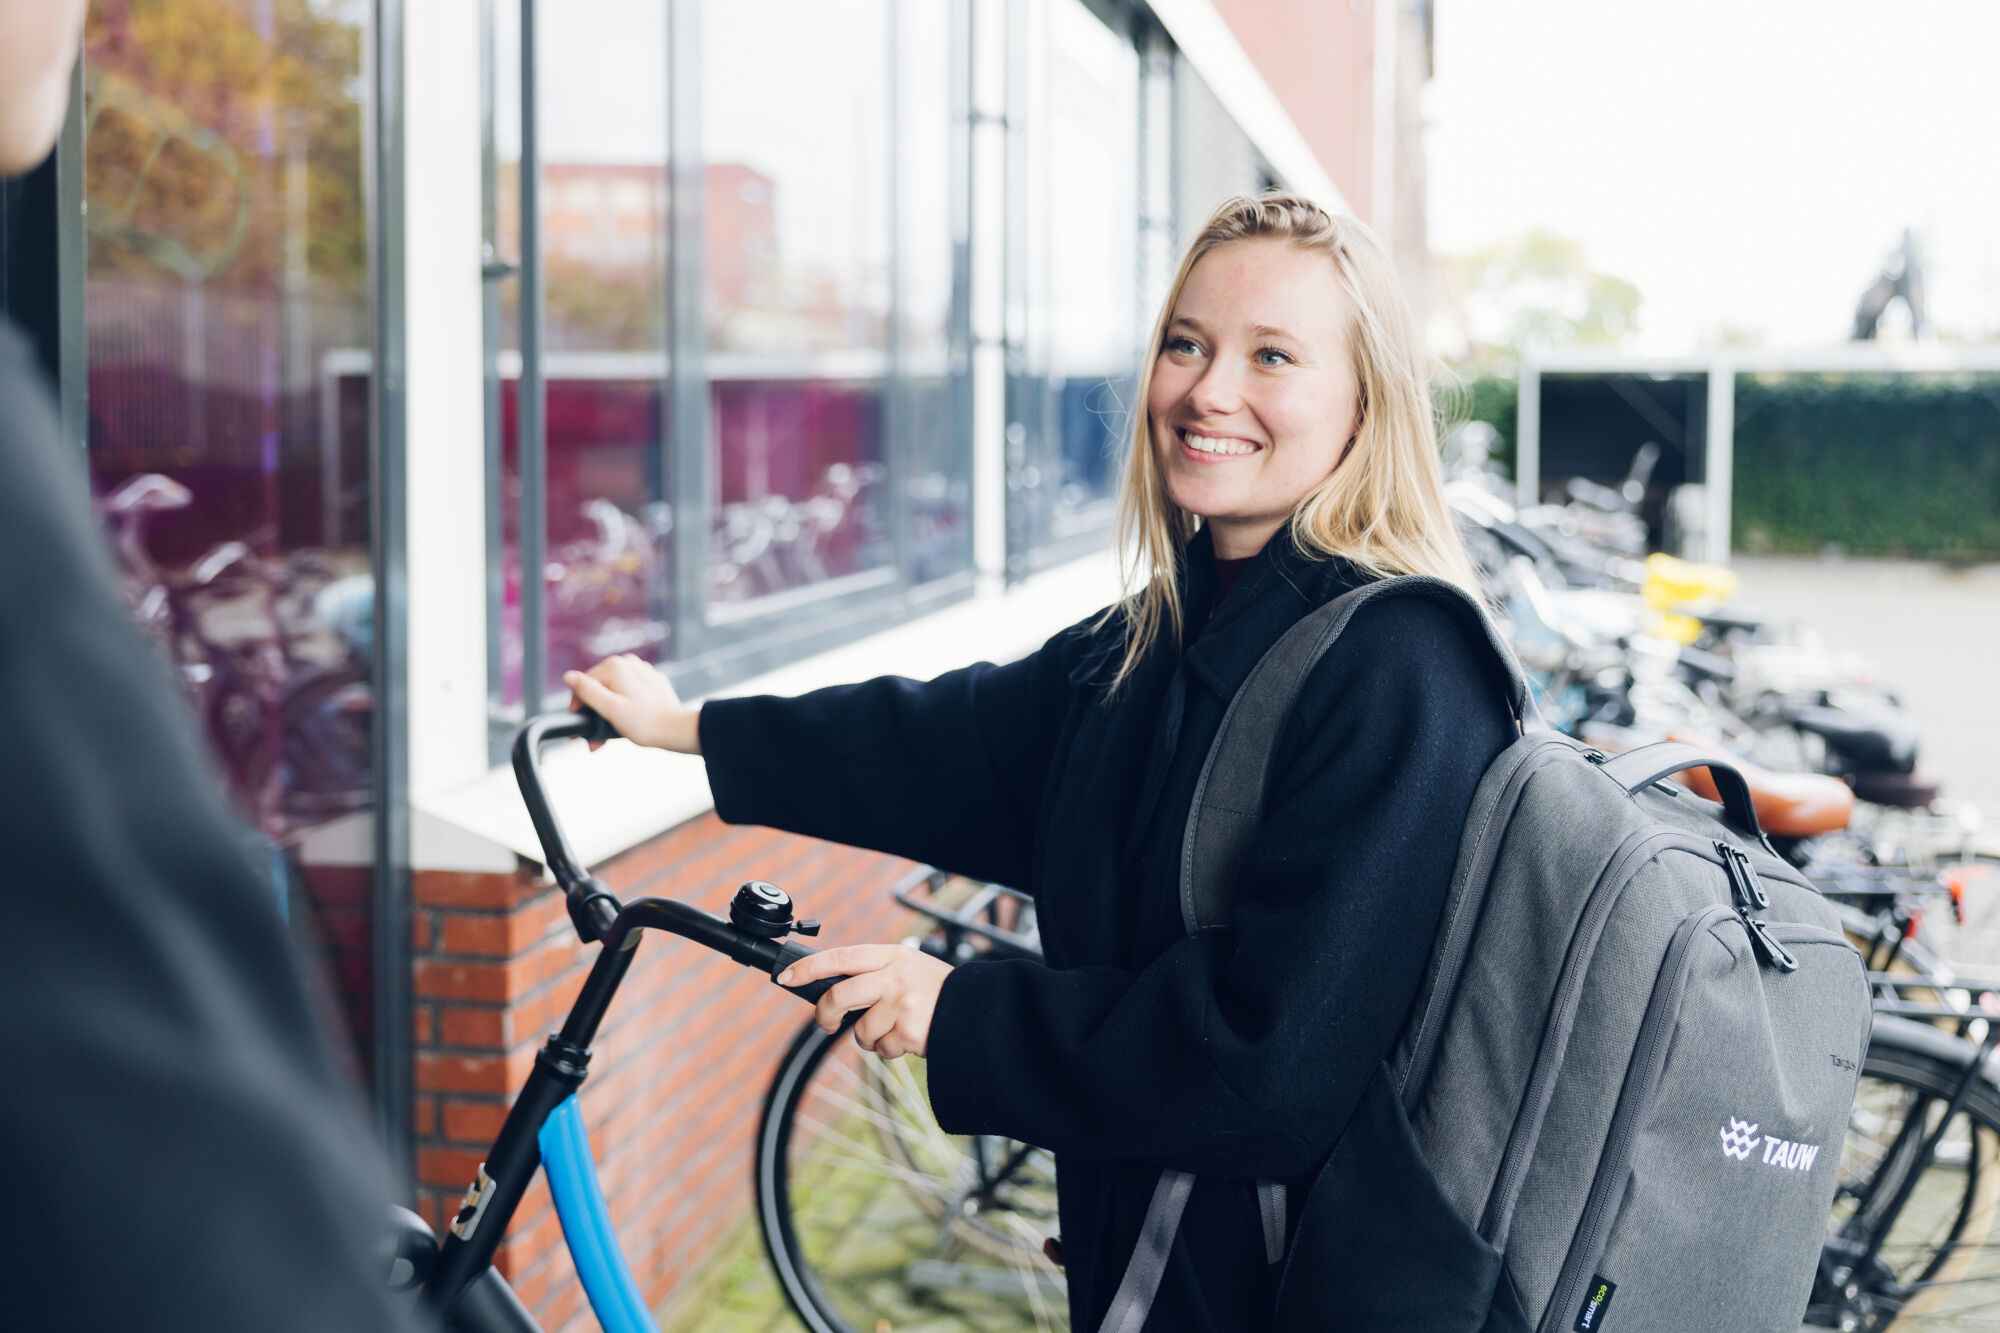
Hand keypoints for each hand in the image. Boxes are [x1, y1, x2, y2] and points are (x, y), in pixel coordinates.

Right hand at [563, 655, 699, 753]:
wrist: (677, 730)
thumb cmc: (644, 723)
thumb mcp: (609, 708)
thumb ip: (587, 691)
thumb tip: (568, 677)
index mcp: (615, 666)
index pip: (584, 684)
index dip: (579, 708)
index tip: (581, 731)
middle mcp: (629, 663)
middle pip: (599, 687)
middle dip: (594, 713)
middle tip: (595, 742)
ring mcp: (642, 671)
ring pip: (614, 691)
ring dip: (608, 713)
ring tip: (609, 736)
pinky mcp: (651, 682)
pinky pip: (629, 693)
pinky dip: (624, 708)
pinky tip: (626, 725)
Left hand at [780, 943, 952, 1060]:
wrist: (978, 1009)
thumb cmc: (935, 991)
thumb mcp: (907, 968)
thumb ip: (874, 974)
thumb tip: (831, 992)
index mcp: (891, 955)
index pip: (840, 957)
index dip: (808, 968)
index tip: (786, 977)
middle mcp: (894, 975)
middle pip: (839, 996)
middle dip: (826, 1014)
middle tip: (828, 1024)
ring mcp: (901, 1003)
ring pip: (860, 1030)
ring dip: (869, 1038)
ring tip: (892, 1029)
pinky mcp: (908, 1030)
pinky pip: (881, 1049)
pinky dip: (889, 1050)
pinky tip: (908, 1038)